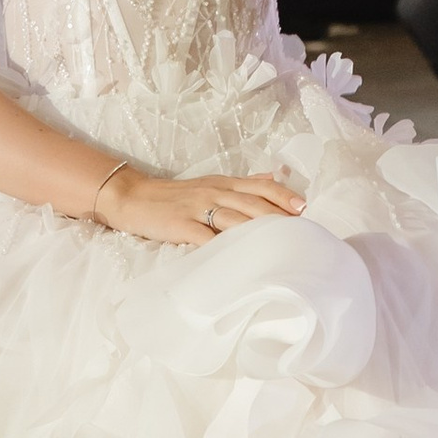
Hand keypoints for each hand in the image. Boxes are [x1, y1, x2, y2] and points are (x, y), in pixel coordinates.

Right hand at [97, 166, 303, 246]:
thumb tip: (276, 178)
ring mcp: (197, 208)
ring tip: (278, 245)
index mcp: (224, 183)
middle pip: (252, 203)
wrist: (133, 197)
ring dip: (257, 231)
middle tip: (300, 230)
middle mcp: (215, 192)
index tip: (304, 208)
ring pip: (234, 218)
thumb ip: (244, 183)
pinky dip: (222, 248)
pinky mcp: (182, 226)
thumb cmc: (176, 195)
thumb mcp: (212, 183)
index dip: (282, 197)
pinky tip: (237, 259)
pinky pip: (206, 238)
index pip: (260, 187)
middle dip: (278, 216)